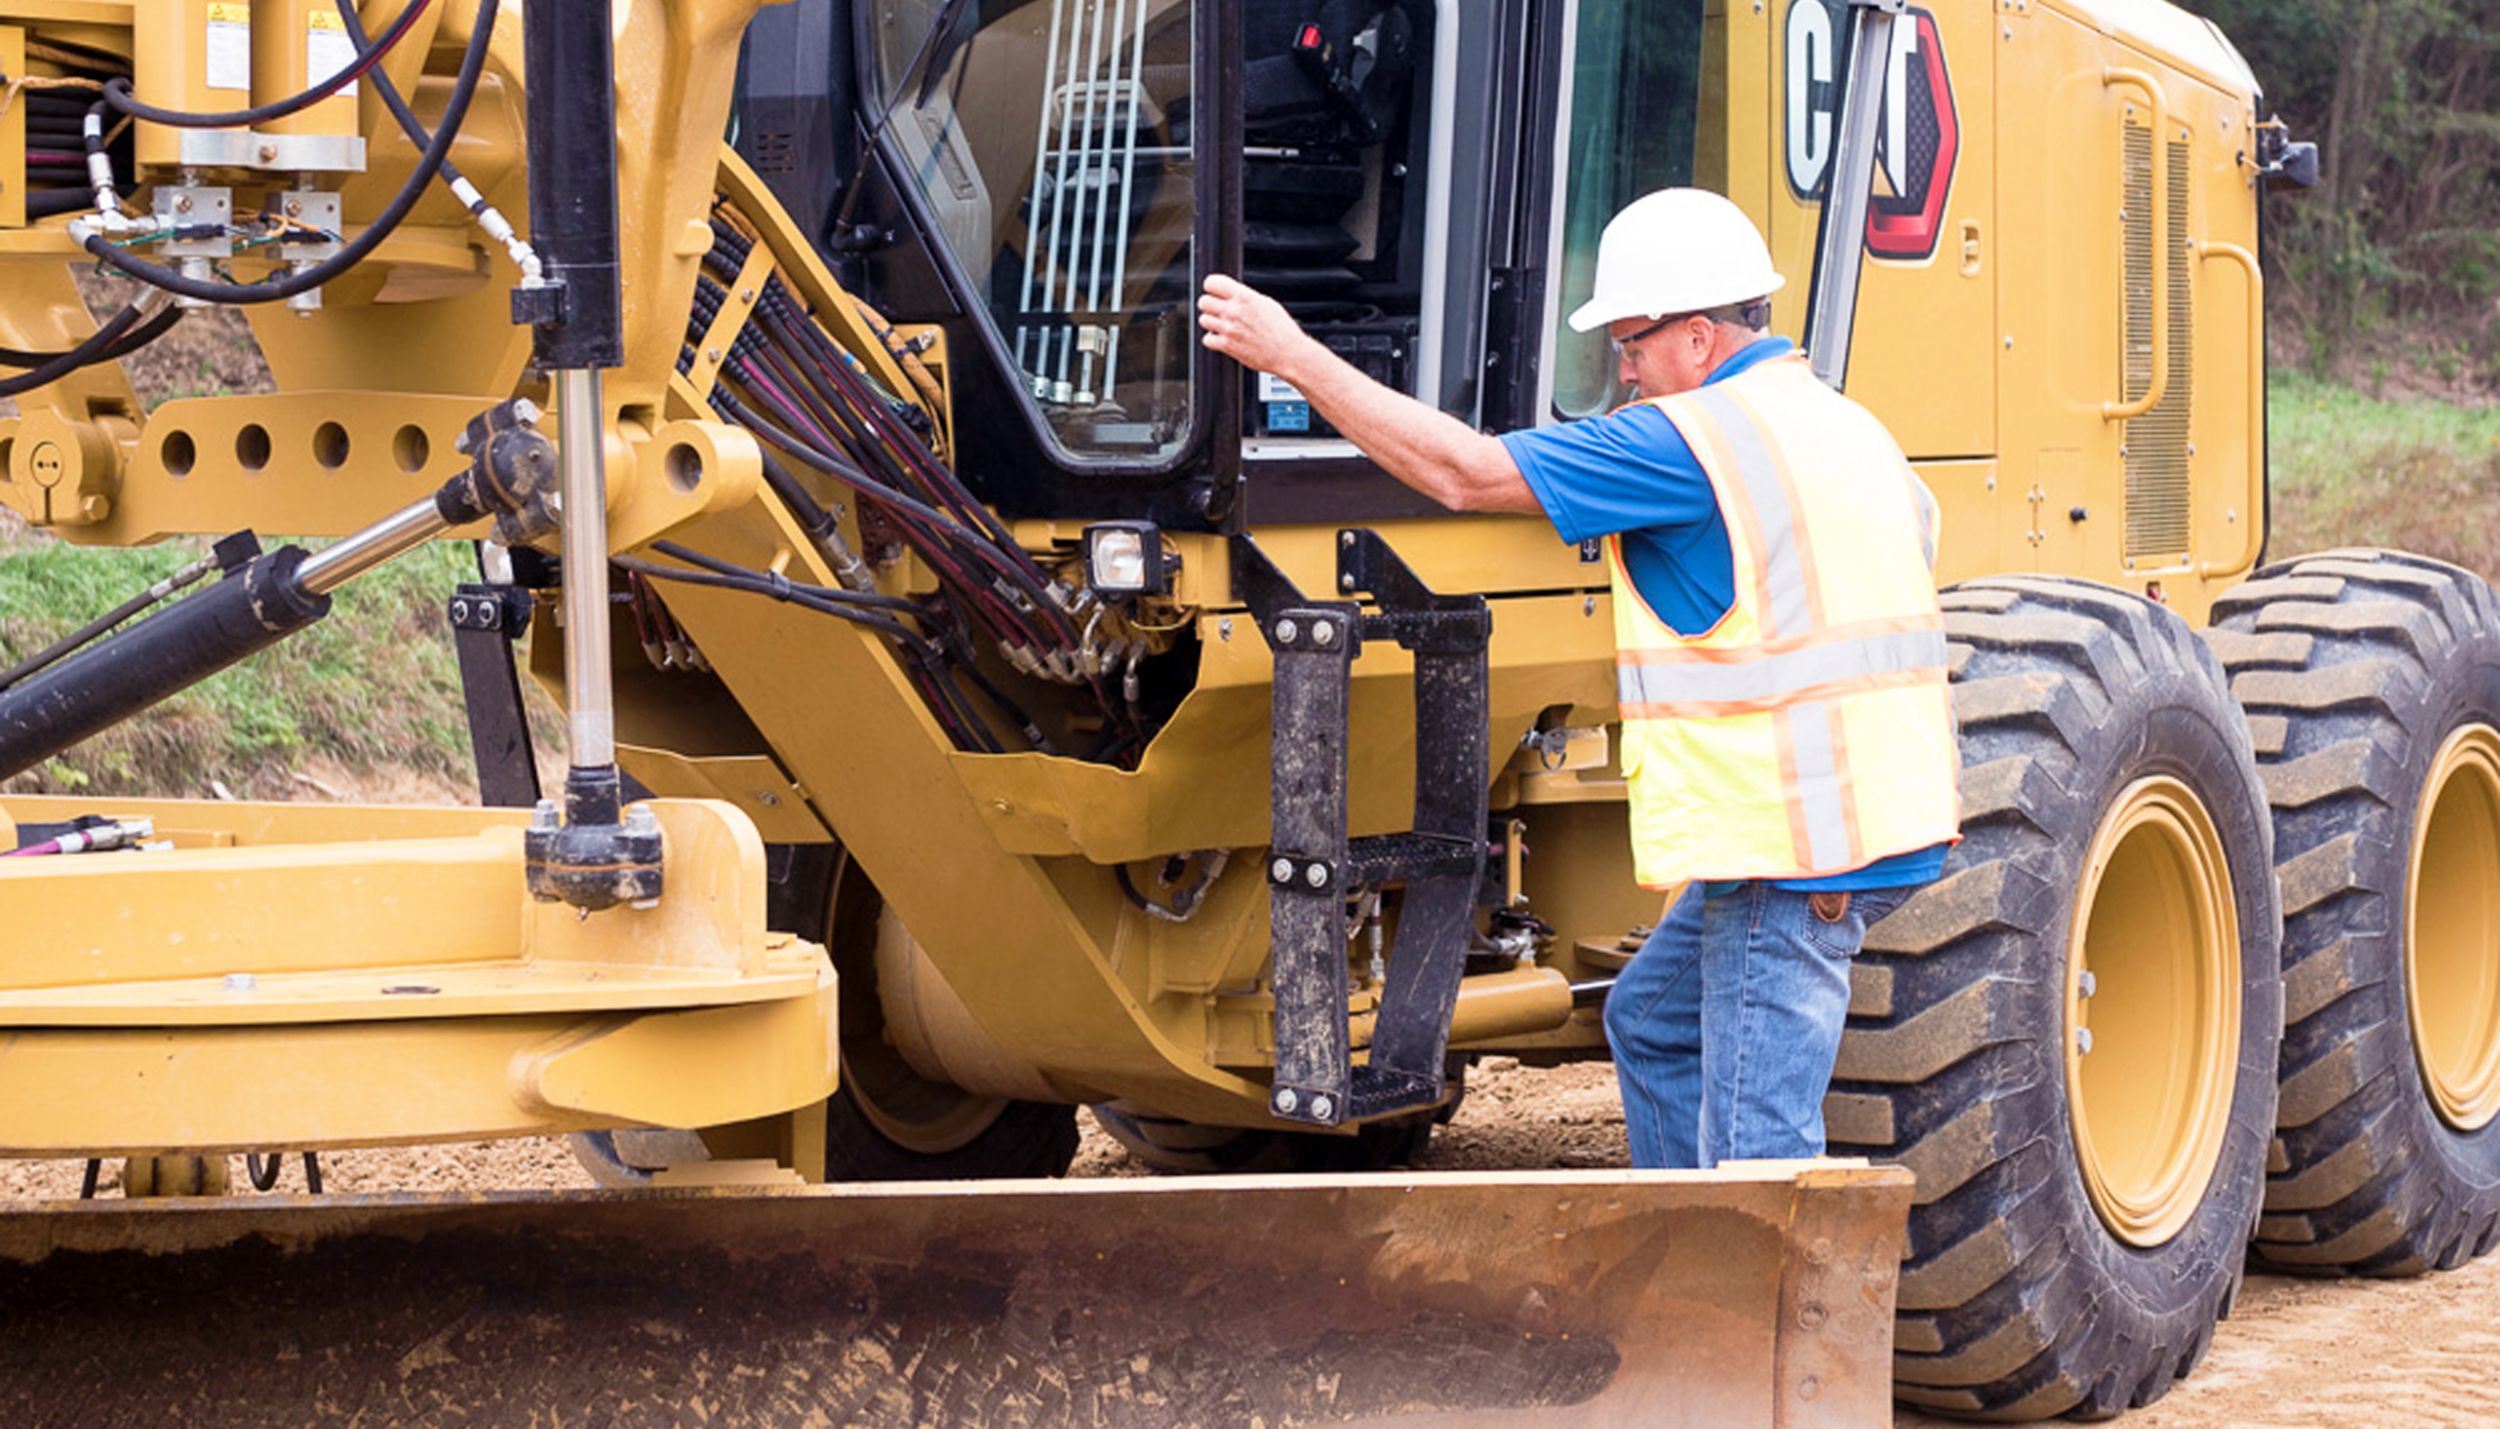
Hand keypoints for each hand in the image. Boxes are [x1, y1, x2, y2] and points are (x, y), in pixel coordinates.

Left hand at [1197, 273, 1315, 379]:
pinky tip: (1224, 338)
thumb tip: (1233, 293)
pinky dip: (1213, 340)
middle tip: (1218, 310)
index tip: (1215, 292)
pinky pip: (1207, 339)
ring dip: (1211, 323)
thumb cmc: (1282, 330)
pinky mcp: (1227, 346)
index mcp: (1244, 297)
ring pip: (1203, 320)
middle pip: (1203, 302)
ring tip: (1224, 326)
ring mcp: (1229, 329)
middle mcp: (1234, 311)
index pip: (1212, 283)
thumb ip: (1246, 297)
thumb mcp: (1266, 303)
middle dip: (1210, 306)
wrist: (1288, 353)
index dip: (1212, 287)